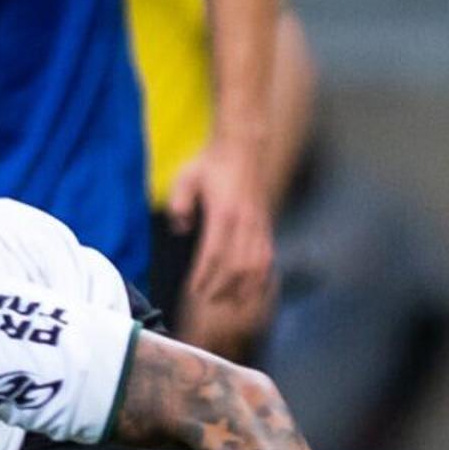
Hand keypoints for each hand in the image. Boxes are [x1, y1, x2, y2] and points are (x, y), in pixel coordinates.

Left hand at [164, 135, 278, 343]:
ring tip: (230, 302)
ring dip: (244, 288)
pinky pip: (268, 258)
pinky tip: (253, 290)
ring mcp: (259, 225)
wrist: (243, 147)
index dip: (205, 276)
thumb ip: (179, 204)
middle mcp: (245, 222)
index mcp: (224, 213)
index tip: (194, 288)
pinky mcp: (266, 226)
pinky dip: (262, 278)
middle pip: (237, 266)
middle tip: (207, 300)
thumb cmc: (211, 164)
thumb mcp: (186, 178)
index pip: (215, 254)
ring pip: (257, 266)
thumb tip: (181, 230)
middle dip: (223, 288)